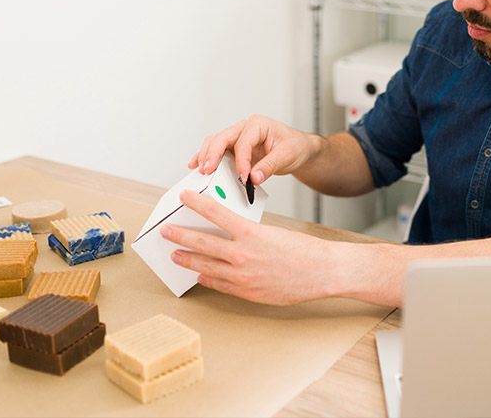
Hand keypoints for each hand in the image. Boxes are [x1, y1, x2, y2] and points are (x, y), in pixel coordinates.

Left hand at [161, 189, 339, 305]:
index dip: (196, 204)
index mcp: (250, 233)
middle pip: (201, 242)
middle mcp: (242, 254)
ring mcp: (242, 276)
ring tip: (175, 254)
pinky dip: (207, 278)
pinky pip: (219, 284)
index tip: (184, 197)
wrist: (323, 272)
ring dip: (187, 259)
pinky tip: (199, 275)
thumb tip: (230, 234)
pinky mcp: (246, 292)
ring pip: (204, 266)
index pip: (215, 213)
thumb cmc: (304, 250)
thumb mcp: (274, 232)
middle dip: (180, 235)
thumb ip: (248, 235)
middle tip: (166, 230)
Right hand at [188, 115, 321, 185]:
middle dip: (213, 155)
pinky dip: (206, 157)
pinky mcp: (234, 148)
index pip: (244, 142)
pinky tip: (196, 165)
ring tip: (201, 170)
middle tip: (208, 171)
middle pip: (222, 138)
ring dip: (206, 156)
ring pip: (215, 142)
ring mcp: (237, 137)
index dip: (242, 160)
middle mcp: (245, 128)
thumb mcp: (287, 155)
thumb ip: (270, 166)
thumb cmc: (294, 146)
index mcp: (258, 124)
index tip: (243, 177)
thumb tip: (254, 177)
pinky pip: (217, 150)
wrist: (298, 149)